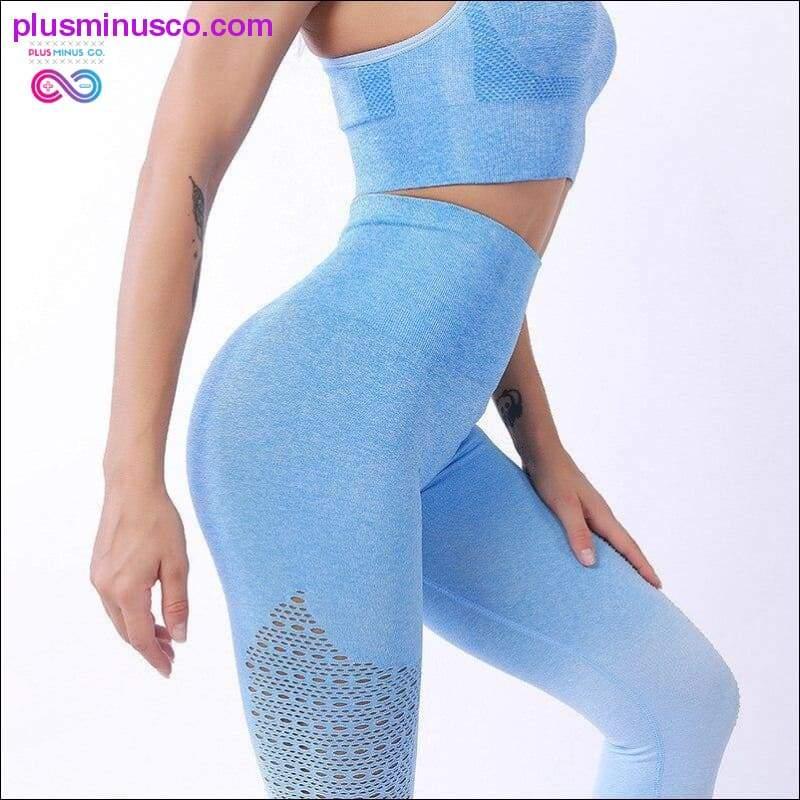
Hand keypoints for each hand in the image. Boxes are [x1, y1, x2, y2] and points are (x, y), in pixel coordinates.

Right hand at [91, 483, 188, 676]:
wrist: (132, 490)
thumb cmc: (159, 521)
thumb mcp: (177, 564)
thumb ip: (178, 603)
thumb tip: (180, 636)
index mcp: (127, 591)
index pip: (140, 637)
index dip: (155, 656)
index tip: (169, 670)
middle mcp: (106, 589)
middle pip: (126, 631)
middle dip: (149, 645)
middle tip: (173, 654)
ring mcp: (98, 578)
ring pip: (118, 617)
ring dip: (140, 629)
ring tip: (165, 633)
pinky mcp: (98, 569)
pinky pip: (113, 602)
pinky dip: (130, 612)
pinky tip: (148, 609)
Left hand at [525, 445, 660, 587]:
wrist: (540, 451)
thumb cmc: (552, 477)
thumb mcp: (564, 506)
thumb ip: (577, 532)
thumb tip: (591, 563)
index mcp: (602, 515)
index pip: (628, 546)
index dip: (642, 566)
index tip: (658, 586)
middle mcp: (599, 514)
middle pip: (624, 545)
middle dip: (637, 566)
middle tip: (647, 589)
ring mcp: (588, 511)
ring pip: (609, 540)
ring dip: (619, 558)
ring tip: (623, 579)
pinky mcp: (574, 509)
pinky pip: (593, 535)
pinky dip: (599, 549)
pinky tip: (590, 555)